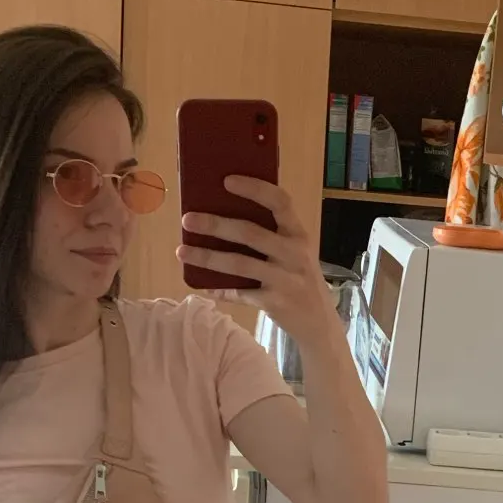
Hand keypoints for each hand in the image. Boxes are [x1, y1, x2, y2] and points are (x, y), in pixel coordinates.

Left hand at [182, 179, 337, 348]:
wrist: (320, 322)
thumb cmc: (301, 278)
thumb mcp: (296, 252)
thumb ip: (273, 234)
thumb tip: (226, 212)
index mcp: (298, 234)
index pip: (280, 202)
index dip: (254, 188)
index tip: (226, 180)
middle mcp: (294, 254)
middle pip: (250, 233)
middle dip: (216, 225)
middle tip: (188, 219)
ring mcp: (285, 280)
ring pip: (239, 264)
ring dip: (207, 257)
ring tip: (182, 251)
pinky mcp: (274, 303)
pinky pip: (240, 293)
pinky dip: (219, 289)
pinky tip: (201, 286)